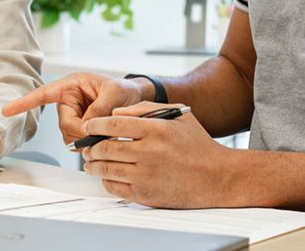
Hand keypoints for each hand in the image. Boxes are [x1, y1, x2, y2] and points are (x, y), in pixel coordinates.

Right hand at [2, 72, 148, 143]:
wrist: (135, 100)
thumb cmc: (124, 91)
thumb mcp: (114, 94)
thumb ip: (99, 109)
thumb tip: (86, 127)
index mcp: (72, 85)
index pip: (44, 94)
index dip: (25, 102)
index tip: (6, 110)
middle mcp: (68, 100)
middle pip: (64, 124)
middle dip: (82, 131)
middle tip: (102, 130)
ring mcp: (72, 115)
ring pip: (69, 136)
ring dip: (86, 138)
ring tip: (106, 129)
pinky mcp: (78, 128)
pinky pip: (76, 141)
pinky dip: (89, 143)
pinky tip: (101, 136)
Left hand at [82, 102, 235, 208]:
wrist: (217, 177)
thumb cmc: (197, 144)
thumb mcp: (177, 115)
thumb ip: (145, 109)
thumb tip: (114, 113)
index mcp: (157, 130)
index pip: (114, 125)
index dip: (95, 125)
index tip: (88, 127)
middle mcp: (150, 153)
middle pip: (106, 148)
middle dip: (91, 147)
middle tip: (87, 147)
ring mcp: (147, 176)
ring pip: (107, 169)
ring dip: (93, 165)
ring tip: (90, 162)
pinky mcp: (146, 195)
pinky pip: (115, 188)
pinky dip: (106, 181)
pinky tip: (107, 176)